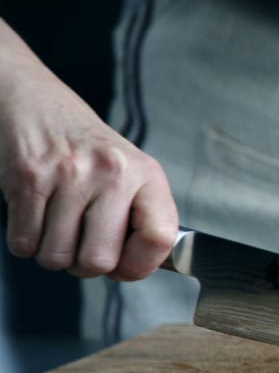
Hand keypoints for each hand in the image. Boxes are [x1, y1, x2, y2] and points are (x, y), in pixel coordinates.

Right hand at [0, 62, 176, 279]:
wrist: (37, 103)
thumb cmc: (88, 148)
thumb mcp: (132, 172)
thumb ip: (141, 216)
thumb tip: (134, 268)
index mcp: (146, 174)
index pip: (160, 238)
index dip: (140, 265)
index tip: (125, 265)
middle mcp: (112, 173)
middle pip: (99, 261)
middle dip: (85, 266)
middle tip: (81, 247)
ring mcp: (69, 175)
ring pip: (57, 257)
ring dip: (53, 254)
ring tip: (58, 227)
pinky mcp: (27, 178)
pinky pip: (24, 243)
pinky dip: (26, 242)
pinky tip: (36, 218)